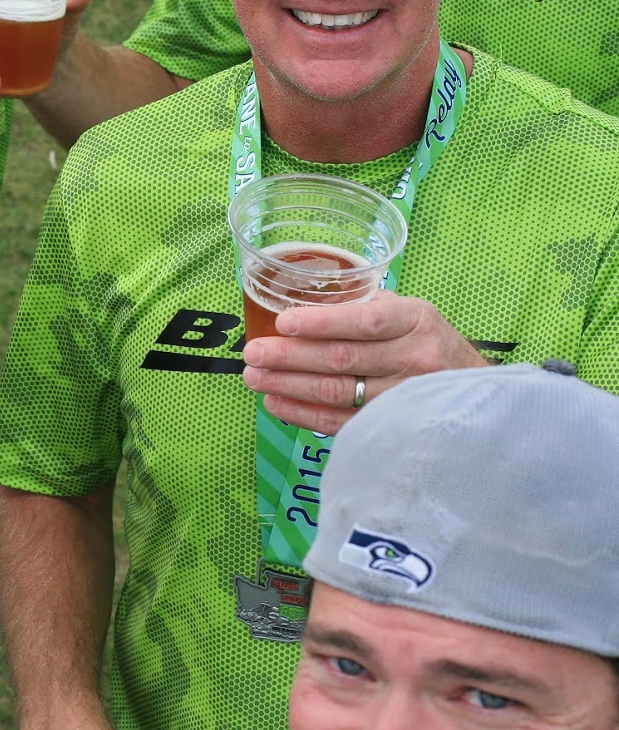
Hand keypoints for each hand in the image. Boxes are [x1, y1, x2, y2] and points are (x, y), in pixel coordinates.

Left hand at [241, 290, 488, 433]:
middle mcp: (414, 360)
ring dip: (289, 386)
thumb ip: (365, 306)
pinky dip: (303, 415)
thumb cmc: (428, 344)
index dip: (321, 323)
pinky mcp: (393, 428)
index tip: (282, 322)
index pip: (364, 321)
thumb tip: (301, 301)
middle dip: (290, 356)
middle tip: (253, 353)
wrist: (476, 393)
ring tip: (254, 377)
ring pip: (338, 393)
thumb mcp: (410, 313)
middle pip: (343, 359)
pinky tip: (276, 403)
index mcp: (416, 321)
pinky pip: (341, 423)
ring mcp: (405, 398)